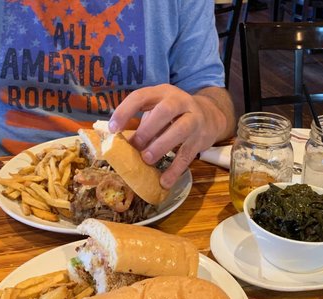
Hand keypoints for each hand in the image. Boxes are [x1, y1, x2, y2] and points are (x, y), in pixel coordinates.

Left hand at [108, 84, 233, 188]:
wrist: (210, 116)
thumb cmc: (174, 115)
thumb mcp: (158, 110)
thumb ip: (142, 123)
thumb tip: (120, 145)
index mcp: (162, 93)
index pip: (141, 97)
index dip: (125, 111)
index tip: (113, 129)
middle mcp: (180, 102)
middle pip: (165, 111)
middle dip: (147, 129)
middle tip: (134, 146)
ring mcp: (193, 120)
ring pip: (180, 130)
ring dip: (161, 146)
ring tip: (147, 160)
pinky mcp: (201, 139)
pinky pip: (187, 155)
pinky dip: (175, 169)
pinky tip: (164, 181)